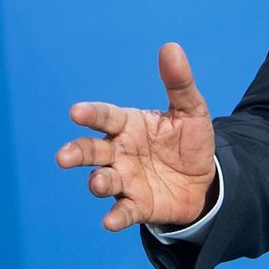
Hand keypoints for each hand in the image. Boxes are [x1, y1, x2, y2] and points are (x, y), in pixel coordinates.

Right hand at [56, 42, 216, 231]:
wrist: (204, 180)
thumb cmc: (189, 141)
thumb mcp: (191, 110)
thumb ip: (179, 82)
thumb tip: (171, 47)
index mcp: (128, 125)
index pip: (105, 117)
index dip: (91, 114)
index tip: (76, 112)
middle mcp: (119, 152)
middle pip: (92, 150)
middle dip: (77, 152)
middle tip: (64, 157)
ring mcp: (126, 179)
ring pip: (103, 180)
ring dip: (97, 182)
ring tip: (98, 183)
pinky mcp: (137, 205)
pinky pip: (123, 210)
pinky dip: (115, 216)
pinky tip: (109, 221)